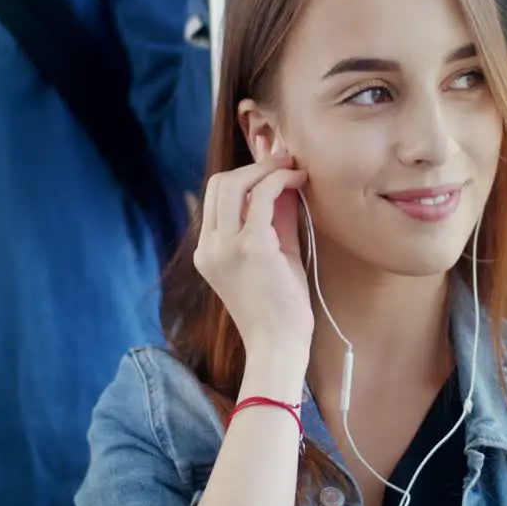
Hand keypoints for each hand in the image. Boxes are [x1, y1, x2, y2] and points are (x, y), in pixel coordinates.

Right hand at [193, 136, 312, 355]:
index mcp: (207, 250)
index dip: (244, 174)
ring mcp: (226, 246)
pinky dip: (281, 181)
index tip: (273, 165)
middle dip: (255, 166)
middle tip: (285, 160)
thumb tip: (283, 179)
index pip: (215, 195)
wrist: (278, 345)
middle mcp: (209, 246)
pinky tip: (299, 180)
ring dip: (267, 169)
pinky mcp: (251, 246)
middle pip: (220, 183)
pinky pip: (263, 196)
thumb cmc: (278, 306)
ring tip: (293, 168)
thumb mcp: (272, 253)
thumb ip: (273, 218)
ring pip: (236, 183)